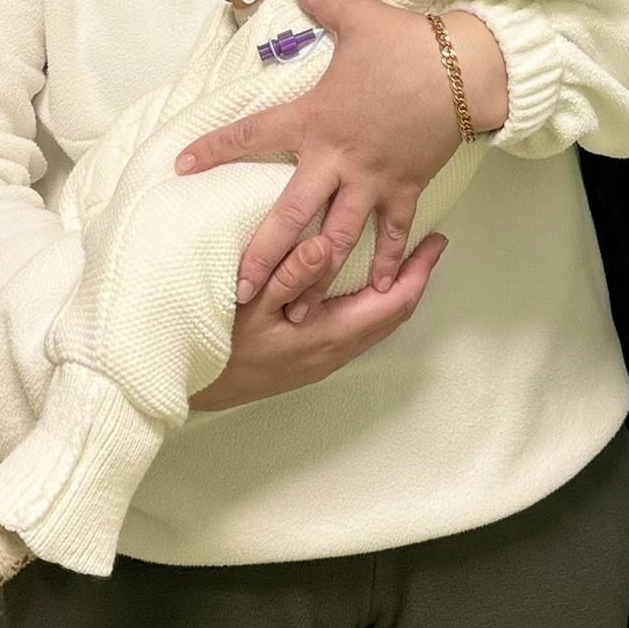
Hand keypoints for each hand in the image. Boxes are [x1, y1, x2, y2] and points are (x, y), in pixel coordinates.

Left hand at [176, 0, 505, 303]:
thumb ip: (323, 2)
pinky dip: (385, 260)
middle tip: (238, 286)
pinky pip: (391, 231)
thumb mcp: (358, 18)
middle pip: (290, 215)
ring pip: (336, 237)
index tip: (183, 166)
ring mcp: (371, 179)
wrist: (464, 69)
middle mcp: (337, 158)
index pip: (254, 135)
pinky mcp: (404, 187)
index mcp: (315, 119)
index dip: (216, 149)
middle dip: (263, 254)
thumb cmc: (405, 44)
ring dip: (315, 273)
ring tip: (294, 308)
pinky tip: (375, 289)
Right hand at [189, 232, 447, 411]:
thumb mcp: (251, 305)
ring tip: (402, 258)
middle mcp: (334, 351)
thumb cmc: (221, 343)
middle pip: (392, 314)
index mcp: (329, 335)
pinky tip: (360, 284)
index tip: (436, 240)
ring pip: (376, 322)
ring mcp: (323, 358)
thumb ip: (289, 274)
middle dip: (414, 278)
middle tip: (429, 243)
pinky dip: (372, 302)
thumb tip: (326, 245)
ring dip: (394, 290)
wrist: (192, 386)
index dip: (418, 271)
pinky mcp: (309, 358)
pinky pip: (357, 327)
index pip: (392, 302)